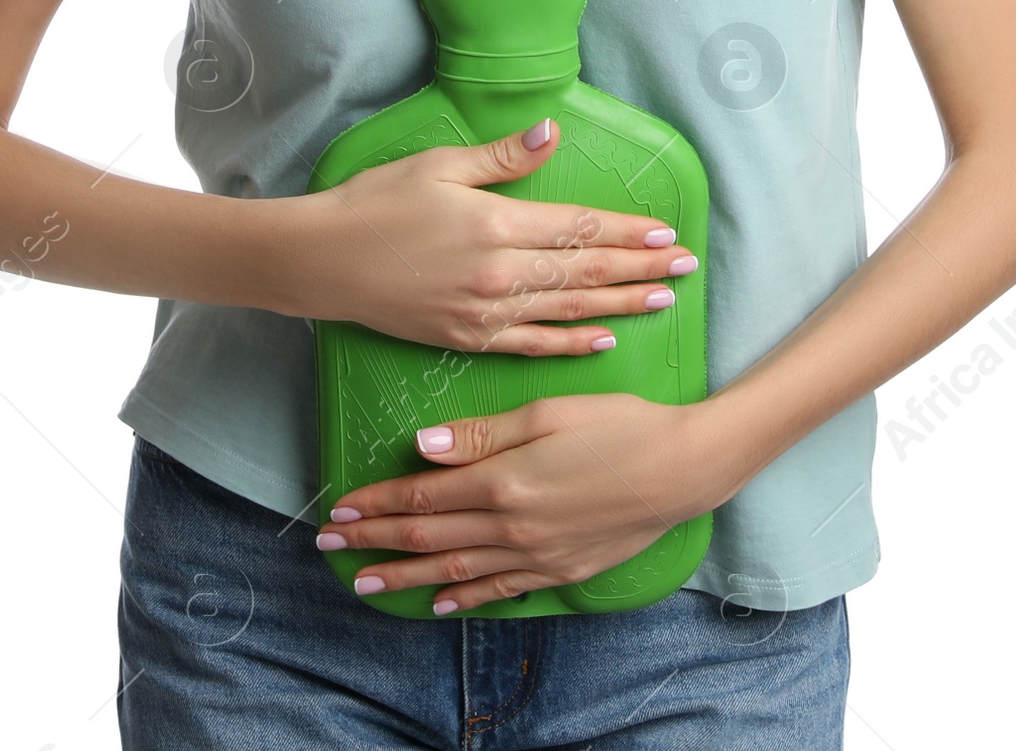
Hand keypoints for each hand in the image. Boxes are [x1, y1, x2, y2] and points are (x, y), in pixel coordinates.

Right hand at [290, 118, 699, 355]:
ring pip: (568, 308)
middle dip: (640, 269)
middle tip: (686, 269)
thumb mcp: (438, 165)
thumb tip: (553, 132)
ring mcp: (484, 313)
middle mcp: (499, 274)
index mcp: (496, 224)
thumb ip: (502, 157)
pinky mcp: (467, 338)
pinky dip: (571, 343)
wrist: (321, 262)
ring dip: (619, 304)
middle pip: (585, 270)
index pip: (579, 228)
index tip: (667, 234)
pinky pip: (532, 343)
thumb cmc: (375, 203)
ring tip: (662, 301)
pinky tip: (603, 340)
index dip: (628, 232)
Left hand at [315, 392, 724, 612]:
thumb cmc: (618, 425)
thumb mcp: (548, 413)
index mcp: (505, 481)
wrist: (683, 469)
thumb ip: (481, 435)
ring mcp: (537, 555)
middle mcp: (513, 526)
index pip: (425, 497)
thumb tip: (422, 448)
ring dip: (407, 576)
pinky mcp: (561, 570)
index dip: (379, 503)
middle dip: (377, 542)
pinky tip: (440, 602)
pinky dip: (465, 598)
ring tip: (366, 583)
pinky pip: (501, 590)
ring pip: (456, 570)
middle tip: (332, 547)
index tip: (341, 508)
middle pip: (430, 537)